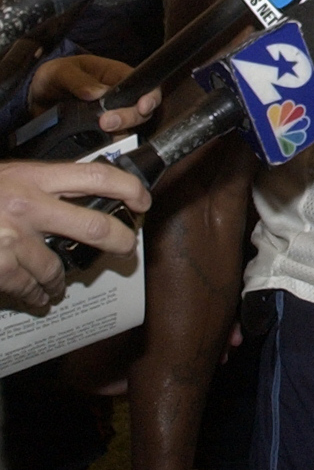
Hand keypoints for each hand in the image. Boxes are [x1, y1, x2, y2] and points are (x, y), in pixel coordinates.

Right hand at [0, 160, 151, 308]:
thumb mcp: (7, 176)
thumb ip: (39, 185)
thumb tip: (78, 195)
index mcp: (32, 177)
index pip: (98, 175)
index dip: (130, 187)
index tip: (143, 200)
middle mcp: (27, 205)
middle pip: (94, 225)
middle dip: (119, 240)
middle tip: (126, 248)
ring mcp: (12, 238)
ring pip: (57, 267)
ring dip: (59, 280)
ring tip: (57, 284)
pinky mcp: (0, 266)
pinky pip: (28, 286)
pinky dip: (33, 293)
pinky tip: (34, 294)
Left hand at [28, 54, 160, 133]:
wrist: (37, 97)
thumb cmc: (54, 76)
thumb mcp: (61, 71)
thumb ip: (78, 80)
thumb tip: (98, 93)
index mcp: (117, 76)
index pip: (144, 85)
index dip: (150, 97)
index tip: (142, 106)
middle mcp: (120, 97)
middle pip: (140, 111)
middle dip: (128, 117)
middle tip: (107, 122)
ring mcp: (112, 116)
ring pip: (130, 128)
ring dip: (119, 132)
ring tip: (100, 130)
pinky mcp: (101, 133)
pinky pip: (112, 141)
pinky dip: (108, 145)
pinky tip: (97, 144)